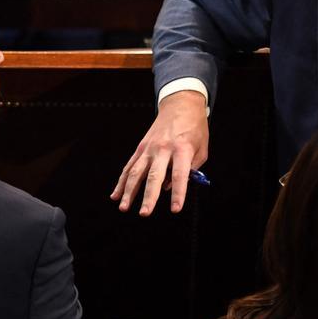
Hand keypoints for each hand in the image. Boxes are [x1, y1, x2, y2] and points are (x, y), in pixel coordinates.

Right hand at [111, 90, 208, 215]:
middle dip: (149, 196)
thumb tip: (170, 187)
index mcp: (182, 149)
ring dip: (129, 192)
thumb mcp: (201, 149)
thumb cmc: (195, 129)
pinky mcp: (141, 148)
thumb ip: (191, 169)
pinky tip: (116, 195)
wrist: (180, 105)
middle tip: (145, 213)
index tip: (175, 209)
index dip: (178, 193)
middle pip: (155, 176)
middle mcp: (163, 148)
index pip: (180, 174)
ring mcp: (149, 148)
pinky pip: (129, 166)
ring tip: (124, 208)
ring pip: (136, 172)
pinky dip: (122, 182)